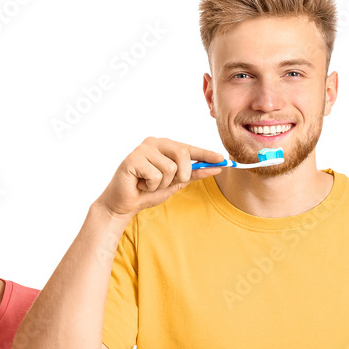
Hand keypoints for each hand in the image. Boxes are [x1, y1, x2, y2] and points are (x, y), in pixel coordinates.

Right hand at [94, 137, 224, 219]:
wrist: (125, 204)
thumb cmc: (148, 191)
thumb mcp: (175, 183)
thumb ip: (193, 174)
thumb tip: (216, 167)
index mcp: (165, 146)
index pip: (190, 148)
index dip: (207, 155)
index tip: (224, 161)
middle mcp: (154, 143)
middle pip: (183, 154)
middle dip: (182, 174)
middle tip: (167, 183)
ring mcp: (142, 149)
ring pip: (170, 168)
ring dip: (163, 183)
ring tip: (149, 184)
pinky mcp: (132, 159)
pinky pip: (155, 175)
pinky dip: (151, 186)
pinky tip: (141, 184)